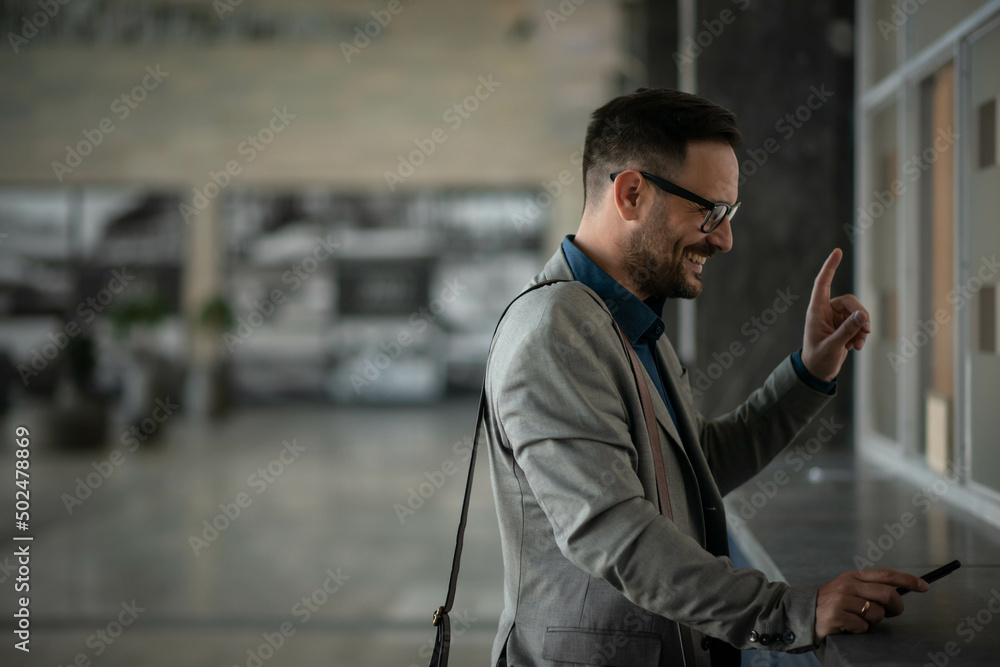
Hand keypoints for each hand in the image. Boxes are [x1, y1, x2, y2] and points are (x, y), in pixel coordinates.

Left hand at [801, 248, 870, 381]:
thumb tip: (862, 315)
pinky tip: (857, 347)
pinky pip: (859, 323)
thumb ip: (847, 331)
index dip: (830, 267)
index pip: (822, 283)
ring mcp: (836, 318)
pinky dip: (861, 334)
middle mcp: (826, 311)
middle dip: (860, 315)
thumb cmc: (818, 359)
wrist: (818, 372)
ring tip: (858, 344)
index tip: (837, 251)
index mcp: (816, 311)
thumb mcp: (832, 346)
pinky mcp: (844, 326)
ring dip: (862, 328)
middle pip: (850, 302)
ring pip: (858, 313)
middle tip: (866, 330)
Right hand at [815, 568, 928, 642]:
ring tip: (859, 620)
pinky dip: (860, 630)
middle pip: (887, 594)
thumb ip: (869, 589)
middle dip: (896, 607)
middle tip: (892, 614)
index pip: (885, 574)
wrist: (803, 614)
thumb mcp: (848, 589)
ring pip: (877, 613)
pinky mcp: (837, 615)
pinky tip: (848, 626)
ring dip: (873, 622)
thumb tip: (896, 594)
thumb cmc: (831, 604)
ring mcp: (841, 599)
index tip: (924, 586)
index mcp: (853, 576)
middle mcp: (848, 584)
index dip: (908, 579)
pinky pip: (863, 626)